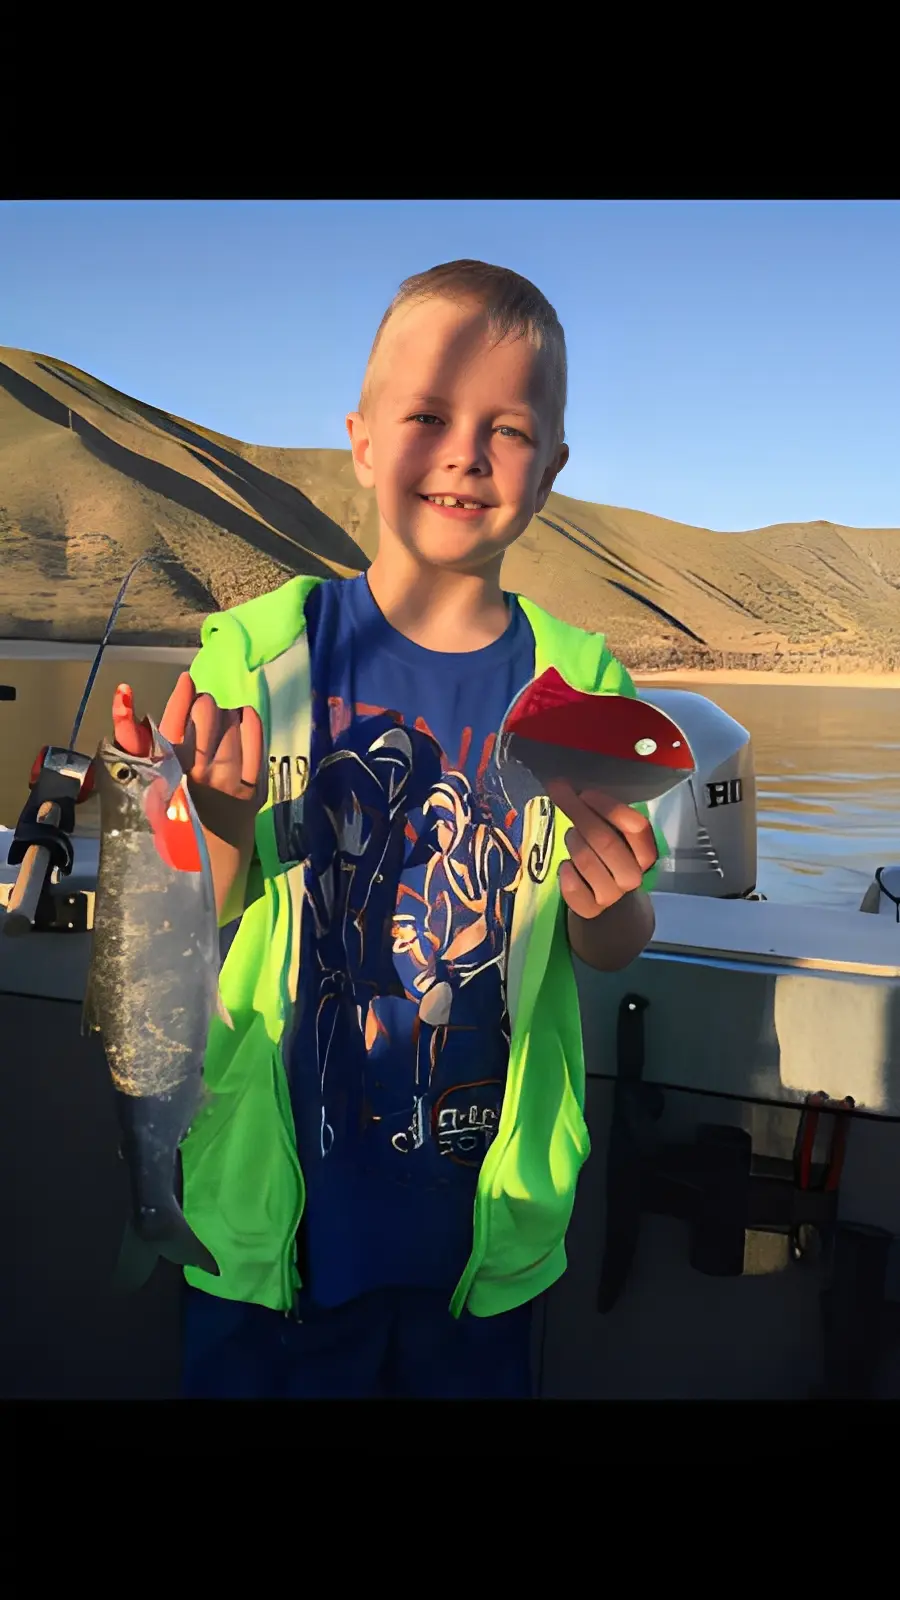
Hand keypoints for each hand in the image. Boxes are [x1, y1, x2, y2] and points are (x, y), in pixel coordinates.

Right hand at [112, 674, 265, 838]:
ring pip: (231, 725)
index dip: (181, 695)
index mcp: (167, 771)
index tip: (187, 682)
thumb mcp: (143, 783)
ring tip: (221, 720)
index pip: (174, 719)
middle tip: (203, 710)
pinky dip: (250, 724)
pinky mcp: (252, 791)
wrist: (200, 865)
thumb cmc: (167, 823)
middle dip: (203, 705)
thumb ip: (132, 741)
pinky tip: (245, 718)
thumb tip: (124, 694)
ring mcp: (228, 782)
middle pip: (206, 715)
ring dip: (225, 715)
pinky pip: (256, 746)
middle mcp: (198, 773)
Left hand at [547, 779, 657, 920]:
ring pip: (586, 860)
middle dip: (579, 813)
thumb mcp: (614, 837)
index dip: (609, 807)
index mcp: (645, 852)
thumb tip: (563, 784)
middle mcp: (633, 875)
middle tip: (560, 795)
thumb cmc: (608, 858)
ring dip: (572, 841)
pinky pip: (572, 886)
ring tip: (572, 837)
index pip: (636, 826)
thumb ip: (601, 816)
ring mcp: (613, 895)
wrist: (607, 903)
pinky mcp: (590, 910)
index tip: (585, 793)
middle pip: (606, 841)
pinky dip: (565, 871)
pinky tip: (567, 866)